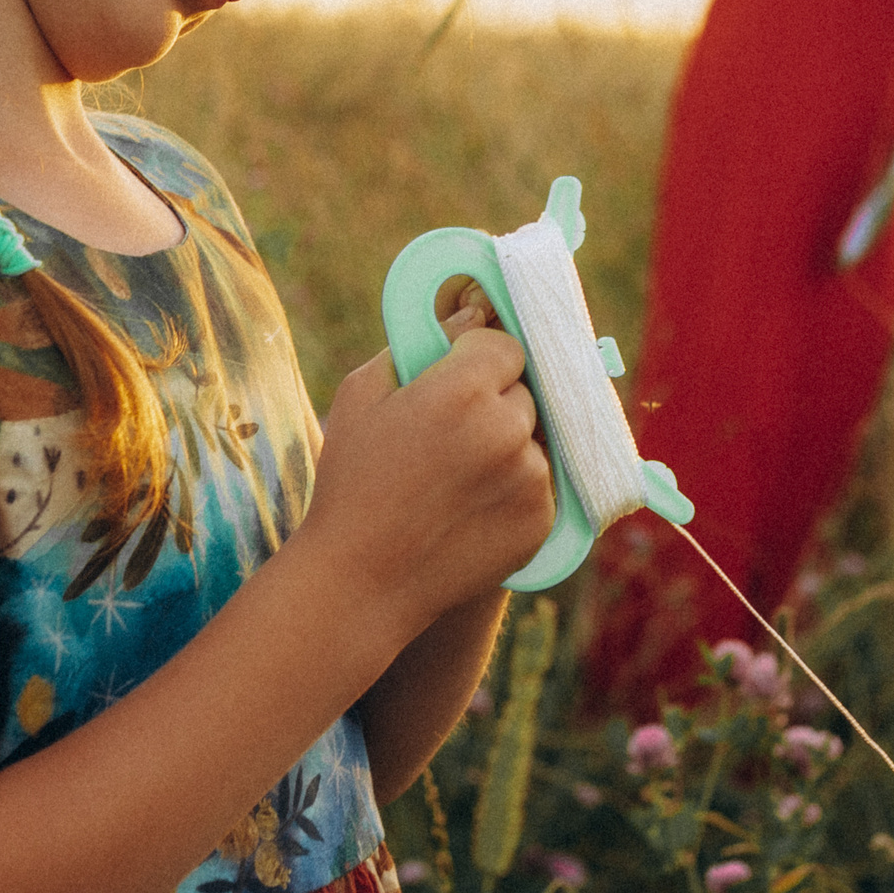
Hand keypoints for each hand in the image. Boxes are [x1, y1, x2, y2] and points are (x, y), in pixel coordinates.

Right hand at [302, 290, 554, 636]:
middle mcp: (507, 429)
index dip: (481, 357)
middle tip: (452, 431)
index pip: (506, 344)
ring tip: (457, 474)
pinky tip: (470, 505)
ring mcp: (530, 478)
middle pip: (524, 390)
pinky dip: (515, 487)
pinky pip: (541, 483)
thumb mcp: (364, 392)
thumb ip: (421, 341)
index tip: (458, 376)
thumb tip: (474, 311)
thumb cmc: (352, 481)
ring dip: (508, 444)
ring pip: (534, 437)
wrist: (361, 580)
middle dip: (495, 400)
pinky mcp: (542, 520)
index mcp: (464, 388)